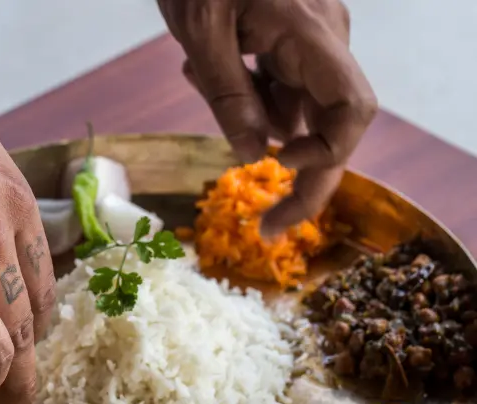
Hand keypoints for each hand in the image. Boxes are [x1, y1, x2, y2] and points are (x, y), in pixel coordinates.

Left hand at [158, 0, 376, 234]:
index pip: (352, 112)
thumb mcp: (201, 31)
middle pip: (333, 126)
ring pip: (295, 108)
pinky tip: (203, 60)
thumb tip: (254, 153)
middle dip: (300, 176)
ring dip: (246, 114)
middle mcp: (324, 41)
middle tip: (267, 228)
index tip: (278, 174)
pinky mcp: (291, 42)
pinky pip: (277, 87)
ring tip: (197, 68)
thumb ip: (229, 94)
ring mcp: (310, 42)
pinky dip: (242, 92)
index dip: (327, 157)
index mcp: (311, 34)